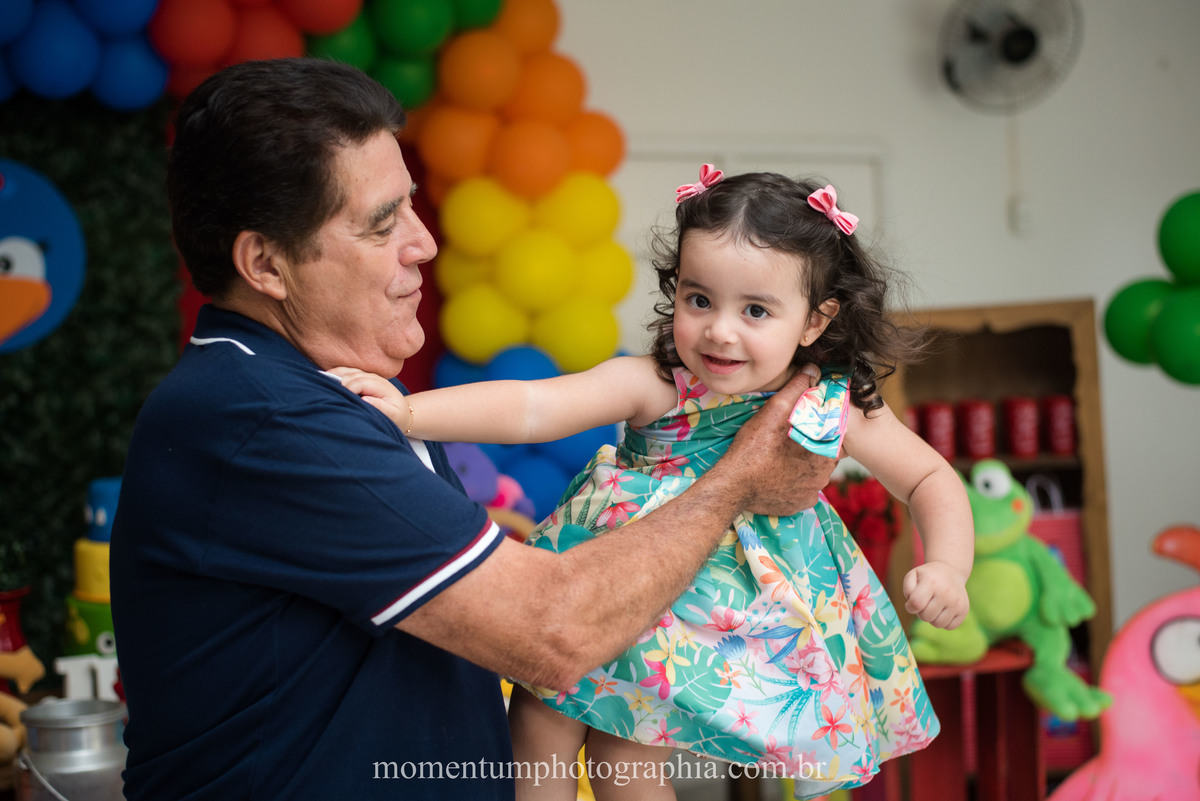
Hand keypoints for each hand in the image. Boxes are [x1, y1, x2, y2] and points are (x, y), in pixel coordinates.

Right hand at [327, 366, 410, 430]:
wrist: (402, 411)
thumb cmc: (396, 416)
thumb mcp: (393, 415)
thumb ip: (381, 407)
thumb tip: (365, 399)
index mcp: (380, 385)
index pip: (359, 382)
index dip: (347, 388)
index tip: (337, 398)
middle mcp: (372, 377)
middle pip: (350, 375)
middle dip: (337, 382)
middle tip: (322, 391)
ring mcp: (365, 375)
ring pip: (345, 371)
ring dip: (332, 376)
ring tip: (318, 382)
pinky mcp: (359, 377)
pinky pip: (344, 372)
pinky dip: (333, 375)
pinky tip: (322, 379)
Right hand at [719, 365, 835, 516]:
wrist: (732, 486)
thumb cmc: (753, 449)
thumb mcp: (773, 412)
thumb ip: (796, 388)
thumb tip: (812, 370)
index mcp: (824, 453)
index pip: (834, 434)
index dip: (820, 424)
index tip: (805, 420)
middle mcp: (823, 476)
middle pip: (824, 452)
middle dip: (812, 442)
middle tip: (790, 435)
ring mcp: (811, 493)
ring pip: (814, 471)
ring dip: (804, 462)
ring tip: (783, 453)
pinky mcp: (799, 505)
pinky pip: (803, 489)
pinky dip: (795, 480)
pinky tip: (780, 472)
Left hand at [902, 560, 968, 628]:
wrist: (951, 571)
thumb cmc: (928, 576)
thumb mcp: (913, 575)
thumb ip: (908, 589)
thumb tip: (912, 605)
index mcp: (931, 583)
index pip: (916, 604)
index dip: (910, 607)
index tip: (911, 603)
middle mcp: (946, 593)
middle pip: (926, 616)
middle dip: (921, 612)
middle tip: (924, 603)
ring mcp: (957, 602)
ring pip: (937, 624)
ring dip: (932, 618)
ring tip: (933, 606)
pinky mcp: (964, 610)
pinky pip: (949, 627)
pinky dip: (943, 622)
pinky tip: (943, 610)